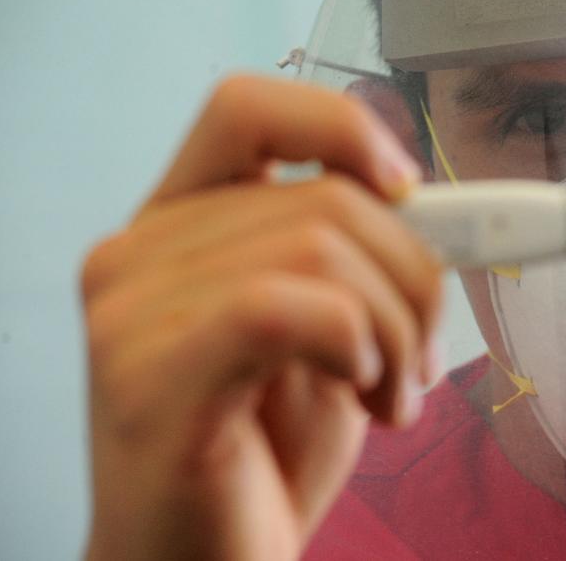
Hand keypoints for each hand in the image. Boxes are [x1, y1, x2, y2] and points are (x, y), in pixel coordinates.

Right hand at [81, 76, 443, 559]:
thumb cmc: (265, 456)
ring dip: (399, 328)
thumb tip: (435, 204)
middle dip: (415, 275)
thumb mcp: (328, 335)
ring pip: (321, 247)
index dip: (341, 126)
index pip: (247, 108)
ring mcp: (130, 315)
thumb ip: (356, 262)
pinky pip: (287, 307)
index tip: (408, 188)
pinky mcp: (148, 381)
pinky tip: (364, 396)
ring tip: (394, 394)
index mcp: (177, 228)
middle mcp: (137, 256)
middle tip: (422, 357)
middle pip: (323, 196)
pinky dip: (358, 345)